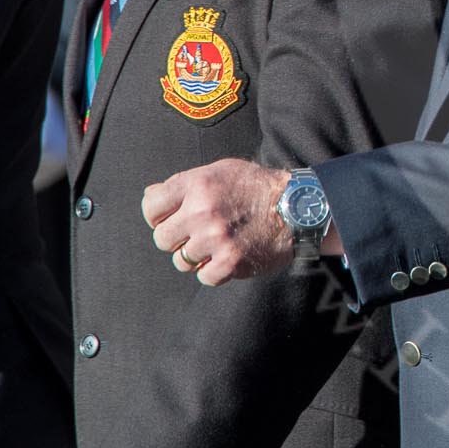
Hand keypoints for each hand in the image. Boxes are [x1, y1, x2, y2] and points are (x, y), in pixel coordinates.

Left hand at [142, 158, 292, 285]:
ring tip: (216, 244)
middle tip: (198, 233)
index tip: (171, 218)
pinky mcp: (230, 262)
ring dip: (196, 256)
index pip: (151, 206)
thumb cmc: (257, 187)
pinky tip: (228, 255)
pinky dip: (214, 270)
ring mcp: (216, 239)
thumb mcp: (221, 171)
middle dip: (177, 238)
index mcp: (198, 184)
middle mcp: (203, 211)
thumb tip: (150, 195)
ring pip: (181, 260)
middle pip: (162, 238)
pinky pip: (203, 276)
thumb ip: (184, 182)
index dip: (158, 215)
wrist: (298, 207)